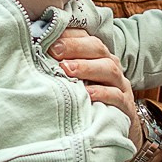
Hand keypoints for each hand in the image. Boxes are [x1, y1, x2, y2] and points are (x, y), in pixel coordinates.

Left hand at [50, 30, 140, 148]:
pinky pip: (116, 96)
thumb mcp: (78, 79)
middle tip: (54, 51)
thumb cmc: (91, 97)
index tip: (48, 38)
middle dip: (75, 47)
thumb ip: (62, 65)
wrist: (117, 124)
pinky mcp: (125, 104)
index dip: (69, 36)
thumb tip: (35, 53)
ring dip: (87, 67)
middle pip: (97, 49)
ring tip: (67, 69)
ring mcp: (120, 84)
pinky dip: (102, 93)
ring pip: (108, 69)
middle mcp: (111, 65)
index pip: (86, 37)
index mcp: (99, 56)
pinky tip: (87, 94)